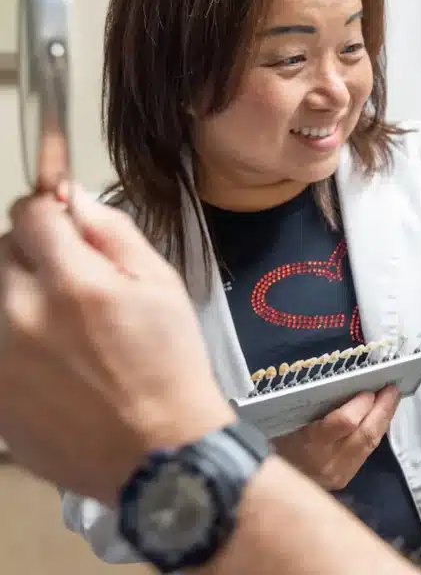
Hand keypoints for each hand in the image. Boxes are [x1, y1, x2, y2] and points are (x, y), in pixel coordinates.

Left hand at [0, 188, 232, 505]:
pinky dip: (12, 337)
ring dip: (18, 295)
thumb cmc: (171, 366)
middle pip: (1, 250)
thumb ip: (115, 234)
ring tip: (59, 325)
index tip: (61, 220)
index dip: (49, 209)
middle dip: (32, 252)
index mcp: (74, 283)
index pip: (31, 213)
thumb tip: (75, 199)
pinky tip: (51, 362)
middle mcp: (22, 314)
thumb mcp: (163, 287)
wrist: (157, 453)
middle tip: (69, 278)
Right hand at [273, 386, 399, 490]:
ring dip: (384, 419)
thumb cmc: (275, 442)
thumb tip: (345, 384)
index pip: (344, 422)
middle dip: (383, 409)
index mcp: (309, 443)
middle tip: (392, 388)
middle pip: (365, 434)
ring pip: (371, 443)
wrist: (266, 483)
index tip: (368, 388)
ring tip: (391, 399)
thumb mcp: (286, 421)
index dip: (361, 404)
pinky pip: (366, 451)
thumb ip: (312, 406)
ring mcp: (339, 473)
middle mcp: (328, 462)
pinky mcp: (345, 478)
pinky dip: (375, 431)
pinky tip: (379, 417)